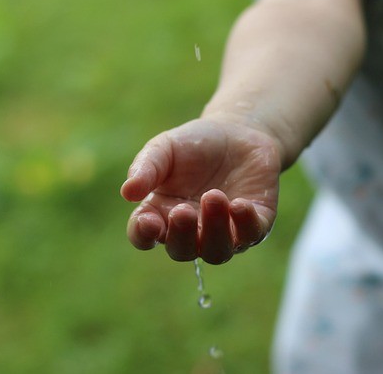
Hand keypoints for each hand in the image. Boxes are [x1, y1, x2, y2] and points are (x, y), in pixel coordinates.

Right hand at [120, 118, 280, 264]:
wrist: (239, 132)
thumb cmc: (194, 144)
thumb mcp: (165, 148)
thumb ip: (146, 168)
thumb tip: (127, 192)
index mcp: (160, 214)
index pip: (144, 236)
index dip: (143, 234)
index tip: (147, 220)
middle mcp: (191, 231)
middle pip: (181, 250)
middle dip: (182, 235)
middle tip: (183, 210)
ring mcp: (224, 233)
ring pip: (216, 251)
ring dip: (214, 229)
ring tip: (214, 197)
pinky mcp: (255, 225)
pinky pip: (250, 235)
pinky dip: (245, 224)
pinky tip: (239, 205)